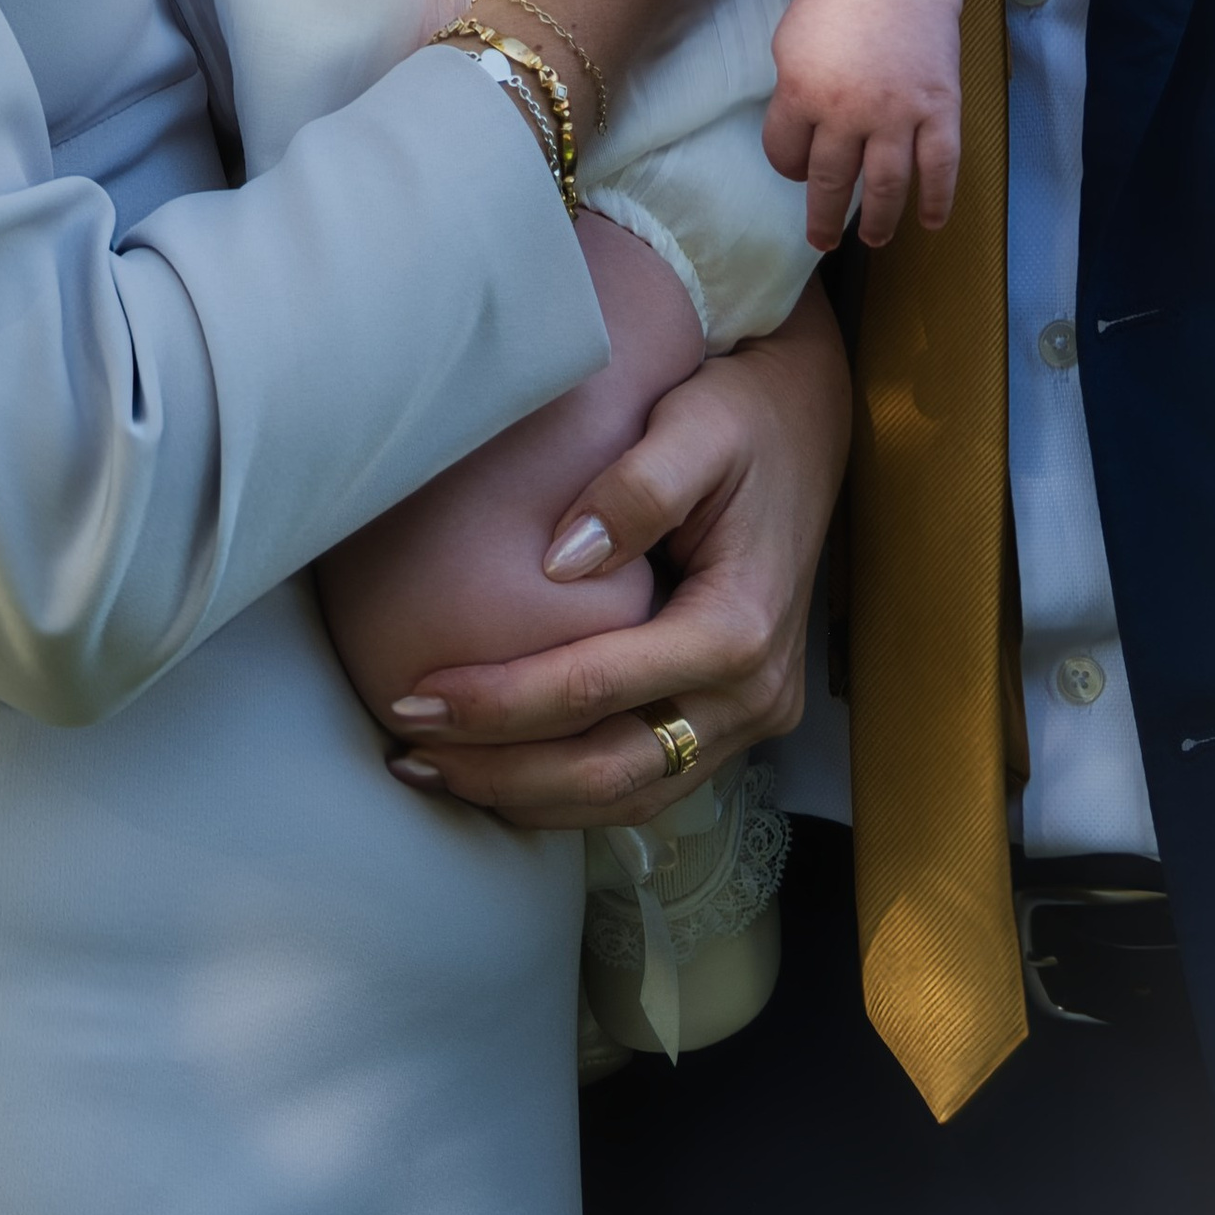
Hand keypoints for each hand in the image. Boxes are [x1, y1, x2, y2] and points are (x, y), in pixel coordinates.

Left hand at [383, 278, 848, 829]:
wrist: (808, 424)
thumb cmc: (744, 416)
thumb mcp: (697, 425)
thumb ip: (637, 489)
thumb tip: (559, 564)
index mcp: (739, 626)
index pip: (598, 687)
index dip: (500, 702)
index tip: (416, 693)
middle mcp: (754, 694)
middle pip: (611, 769)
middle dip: (501, 770)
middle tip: (407, 752)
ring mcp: (750, 719)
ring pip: (629, 797)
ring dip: (529, 794)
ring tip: (436, 769)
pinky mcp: (732, 722)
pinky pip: (649, 784)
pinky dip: (570, 792)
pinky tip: (502, 770)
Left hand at [765, 0, 962, 249]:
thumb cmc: (836, 5)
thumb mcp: (790, 45)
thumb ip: (793, 96)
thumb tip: (802, 143)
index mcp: (801, 92)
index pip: (784, 154)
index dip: (787, 167)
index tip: (797, 170)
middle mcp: (848, 111)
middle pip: (830, 182)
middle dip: (822, 218)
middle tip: (820, 240)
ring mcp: (898, 112)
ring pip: (885, 186)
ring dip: (876, 221)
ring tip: (871, 239)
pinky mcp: (938, 108)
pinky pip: (939, 166)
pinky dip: (936, 199)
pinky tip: (929, 221)